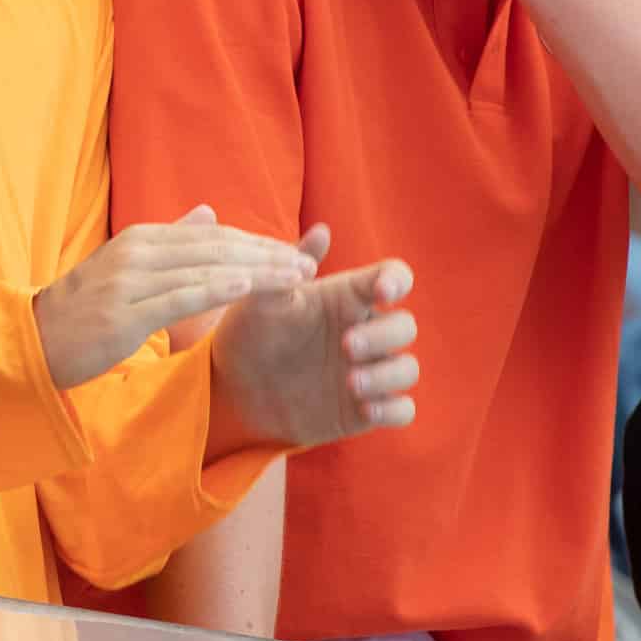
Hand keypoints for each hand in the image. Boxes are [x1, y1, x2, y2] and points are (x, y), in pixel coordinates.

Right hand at [35, 206, 316, 390]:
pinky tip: (247, 288)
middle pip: (215, 249)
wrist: (35, 341)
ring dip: (254, 273)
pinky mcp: (123, 313)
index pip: (212, 237)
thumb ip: (171, 241)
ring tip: (292, 279)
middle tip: (307, 265)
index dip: (256, 244)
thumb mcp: (129, 268)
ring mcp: (129, 281)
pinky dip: (216, 289)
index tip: (294, 254)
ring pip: (205, 271)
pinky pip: (179, 297)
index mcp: (142, 239)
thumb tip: (209, 213)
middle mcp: (137, 251)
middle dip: (265, 256)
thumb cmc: (87, 309)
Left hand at [210, 224, 417, 448]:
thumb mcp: (263, 297)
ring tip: (351, 382)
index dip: (397, 280)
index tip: (383, 291)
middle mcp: (365, 331)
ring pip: (407, 368)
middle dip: (384, 334)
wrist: (233, 385)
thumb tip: (322, 230)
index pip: (392, 277)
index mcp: (347, 297)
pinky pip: (402, 410)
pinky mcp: (364, 410)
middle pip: (405, 326)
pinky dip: (393, 409)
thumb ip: (291, 266)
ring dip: (387, 374)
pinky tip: (365, 409)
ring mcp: (368, 371)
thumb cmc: (251, 330)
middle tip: (346, 344)